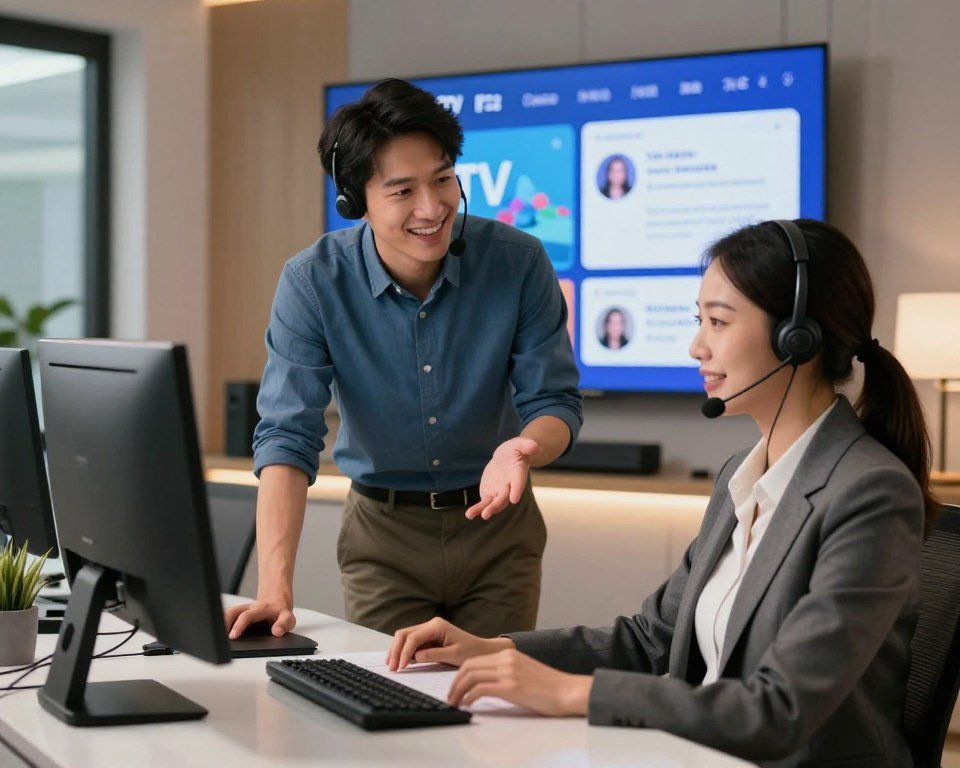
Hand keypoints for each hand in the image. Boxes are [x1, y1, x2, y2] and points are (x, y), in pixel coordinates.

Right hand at [224, 596, 295, 638]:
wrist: (276, 601)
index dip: (239, 626)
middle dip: (224, 623)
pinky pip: (227, 616)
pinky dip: (221, 623)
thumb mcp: (288, 618)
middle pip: (232, 612)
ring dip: (220, 623)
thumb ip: (284, 624)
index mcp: (261, 609)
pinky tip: (217, 633)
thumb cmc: (280, 612)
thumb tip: (276, 632)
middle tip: (220, 638)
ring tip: (216, 637)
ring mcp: (242, 610)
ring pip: (227, 613)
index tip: (233, 636)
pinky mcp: (237, 613)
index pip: (247, 616)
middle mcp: (249, 608)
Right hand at [385, 617, 513, 670]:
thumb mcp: (454, 655)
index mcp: (437, 626)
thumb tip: (416, 657)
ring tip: (392, 665)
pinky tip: (400, 661)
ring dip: (397, 650)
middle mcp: (431, 625)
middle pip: (404, 634)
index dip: (404, 652)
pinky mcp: (428, 638)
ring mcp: (428, 630)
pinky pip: (411, 643)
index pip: (413, 637)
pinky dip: (404, 652)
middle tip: (392, 667)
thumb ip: (434, 655)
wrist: (482, 650)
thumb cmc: (471, 651)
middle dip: (396, 650)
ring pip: (405, 637)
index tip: (401, 666)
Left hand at [447, 648, 591, 715]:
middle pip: (469, 666)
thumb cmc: (549, 687)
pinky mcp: (512, 686)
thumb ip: (505, 671)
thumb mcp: (524, 671)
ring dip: (459, 691)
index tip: (455, 688)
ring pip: (471, 676)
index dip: (459, 675)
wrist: (568, 691)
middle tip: (451, 697)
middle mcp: (506, 658)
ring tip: (455, 703)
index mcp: (508, 653)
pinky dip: (469, 697)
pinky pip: (481, 688)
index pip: (474, 660)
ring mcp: (509, 671)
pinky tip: (467, 704)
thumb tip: (485, 683)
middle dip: (455, 683)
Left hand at [465, 437, 538, 519]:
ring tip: (470, 515)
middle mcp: (510, 487)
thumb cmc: (515, 450)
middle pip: (504, 498)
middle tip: (486, 513)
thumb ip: (526, 445)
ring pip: (493, 503)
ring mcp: (499, 492)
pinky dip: (477, 509)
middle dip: (495, 505)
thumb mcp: (519, 444)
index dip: (517, 490)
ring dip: (484, 509)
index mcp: (518, 475)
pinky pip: (484, 503)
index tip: (514, 499)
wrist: (507, 457)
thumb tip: (535, 446)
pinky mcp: (489, 494)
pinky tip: (469, 515)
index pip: (518, 484)